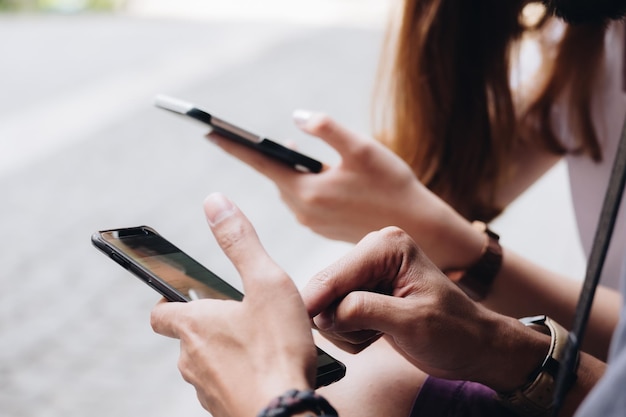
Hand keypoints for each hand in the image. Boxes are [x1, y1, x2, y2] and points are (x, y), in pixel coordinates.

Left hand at [150, 193, 316, 416]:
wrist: (287, 415)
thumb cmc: (278, 351)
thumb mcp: (267, 283)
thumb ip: (241, 241)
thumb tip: (215, 202)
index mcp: (194, 325)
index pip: (160, 311)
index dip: (168, 300)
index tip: (182, 294)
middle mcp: (190, 359)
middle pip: (187, 337)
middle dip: (209, 325)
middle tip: (242, 316)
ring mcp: (205, 390)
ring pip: (206, 364)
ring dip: (225, 352)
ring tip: (260, 344)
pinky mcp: (223, 411)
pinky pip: (224, 388)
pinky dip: (238, 377)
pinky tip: (266, 373)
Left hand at [208, 111, 478, 269]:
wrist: (417, 227)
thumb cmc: (392, 185)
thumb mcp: (363, 149)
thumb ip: (328, 130)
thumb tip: (298, 118)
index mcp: (308, 191)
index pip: (262, 164)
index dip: (235, 146)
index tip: (208, 132)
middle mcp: (304, 210)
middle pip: (276, 176)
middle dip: (269, 156)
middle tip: (258, 137)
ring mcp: (313, 221)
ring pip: (291, 188)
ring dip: (290, 170)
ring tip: (293, 152)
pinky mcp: (323, 227)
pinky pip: (304, 200)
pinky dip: (304, 184)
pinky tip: (318, 175)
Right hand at [302, 226, 549, 391]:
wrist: (472, 348)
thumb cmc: (455, 331)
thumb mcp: (413, 322)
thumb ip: (366, 311)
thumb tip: (326, 313)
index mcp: (387, 246)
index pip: (336, 275)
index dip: (318, 302)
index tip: (305, 324)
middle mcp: (374, 254)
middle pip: (326, 290)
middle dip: (341, 320)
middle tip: (370, 335)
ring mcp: (367, 275)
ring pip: (327, 307)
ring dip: (347, 330)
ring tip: (380, 334)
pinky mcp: (364, 294)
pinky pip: (336, 317)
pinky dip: (350, 334)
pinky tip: (377, 334)